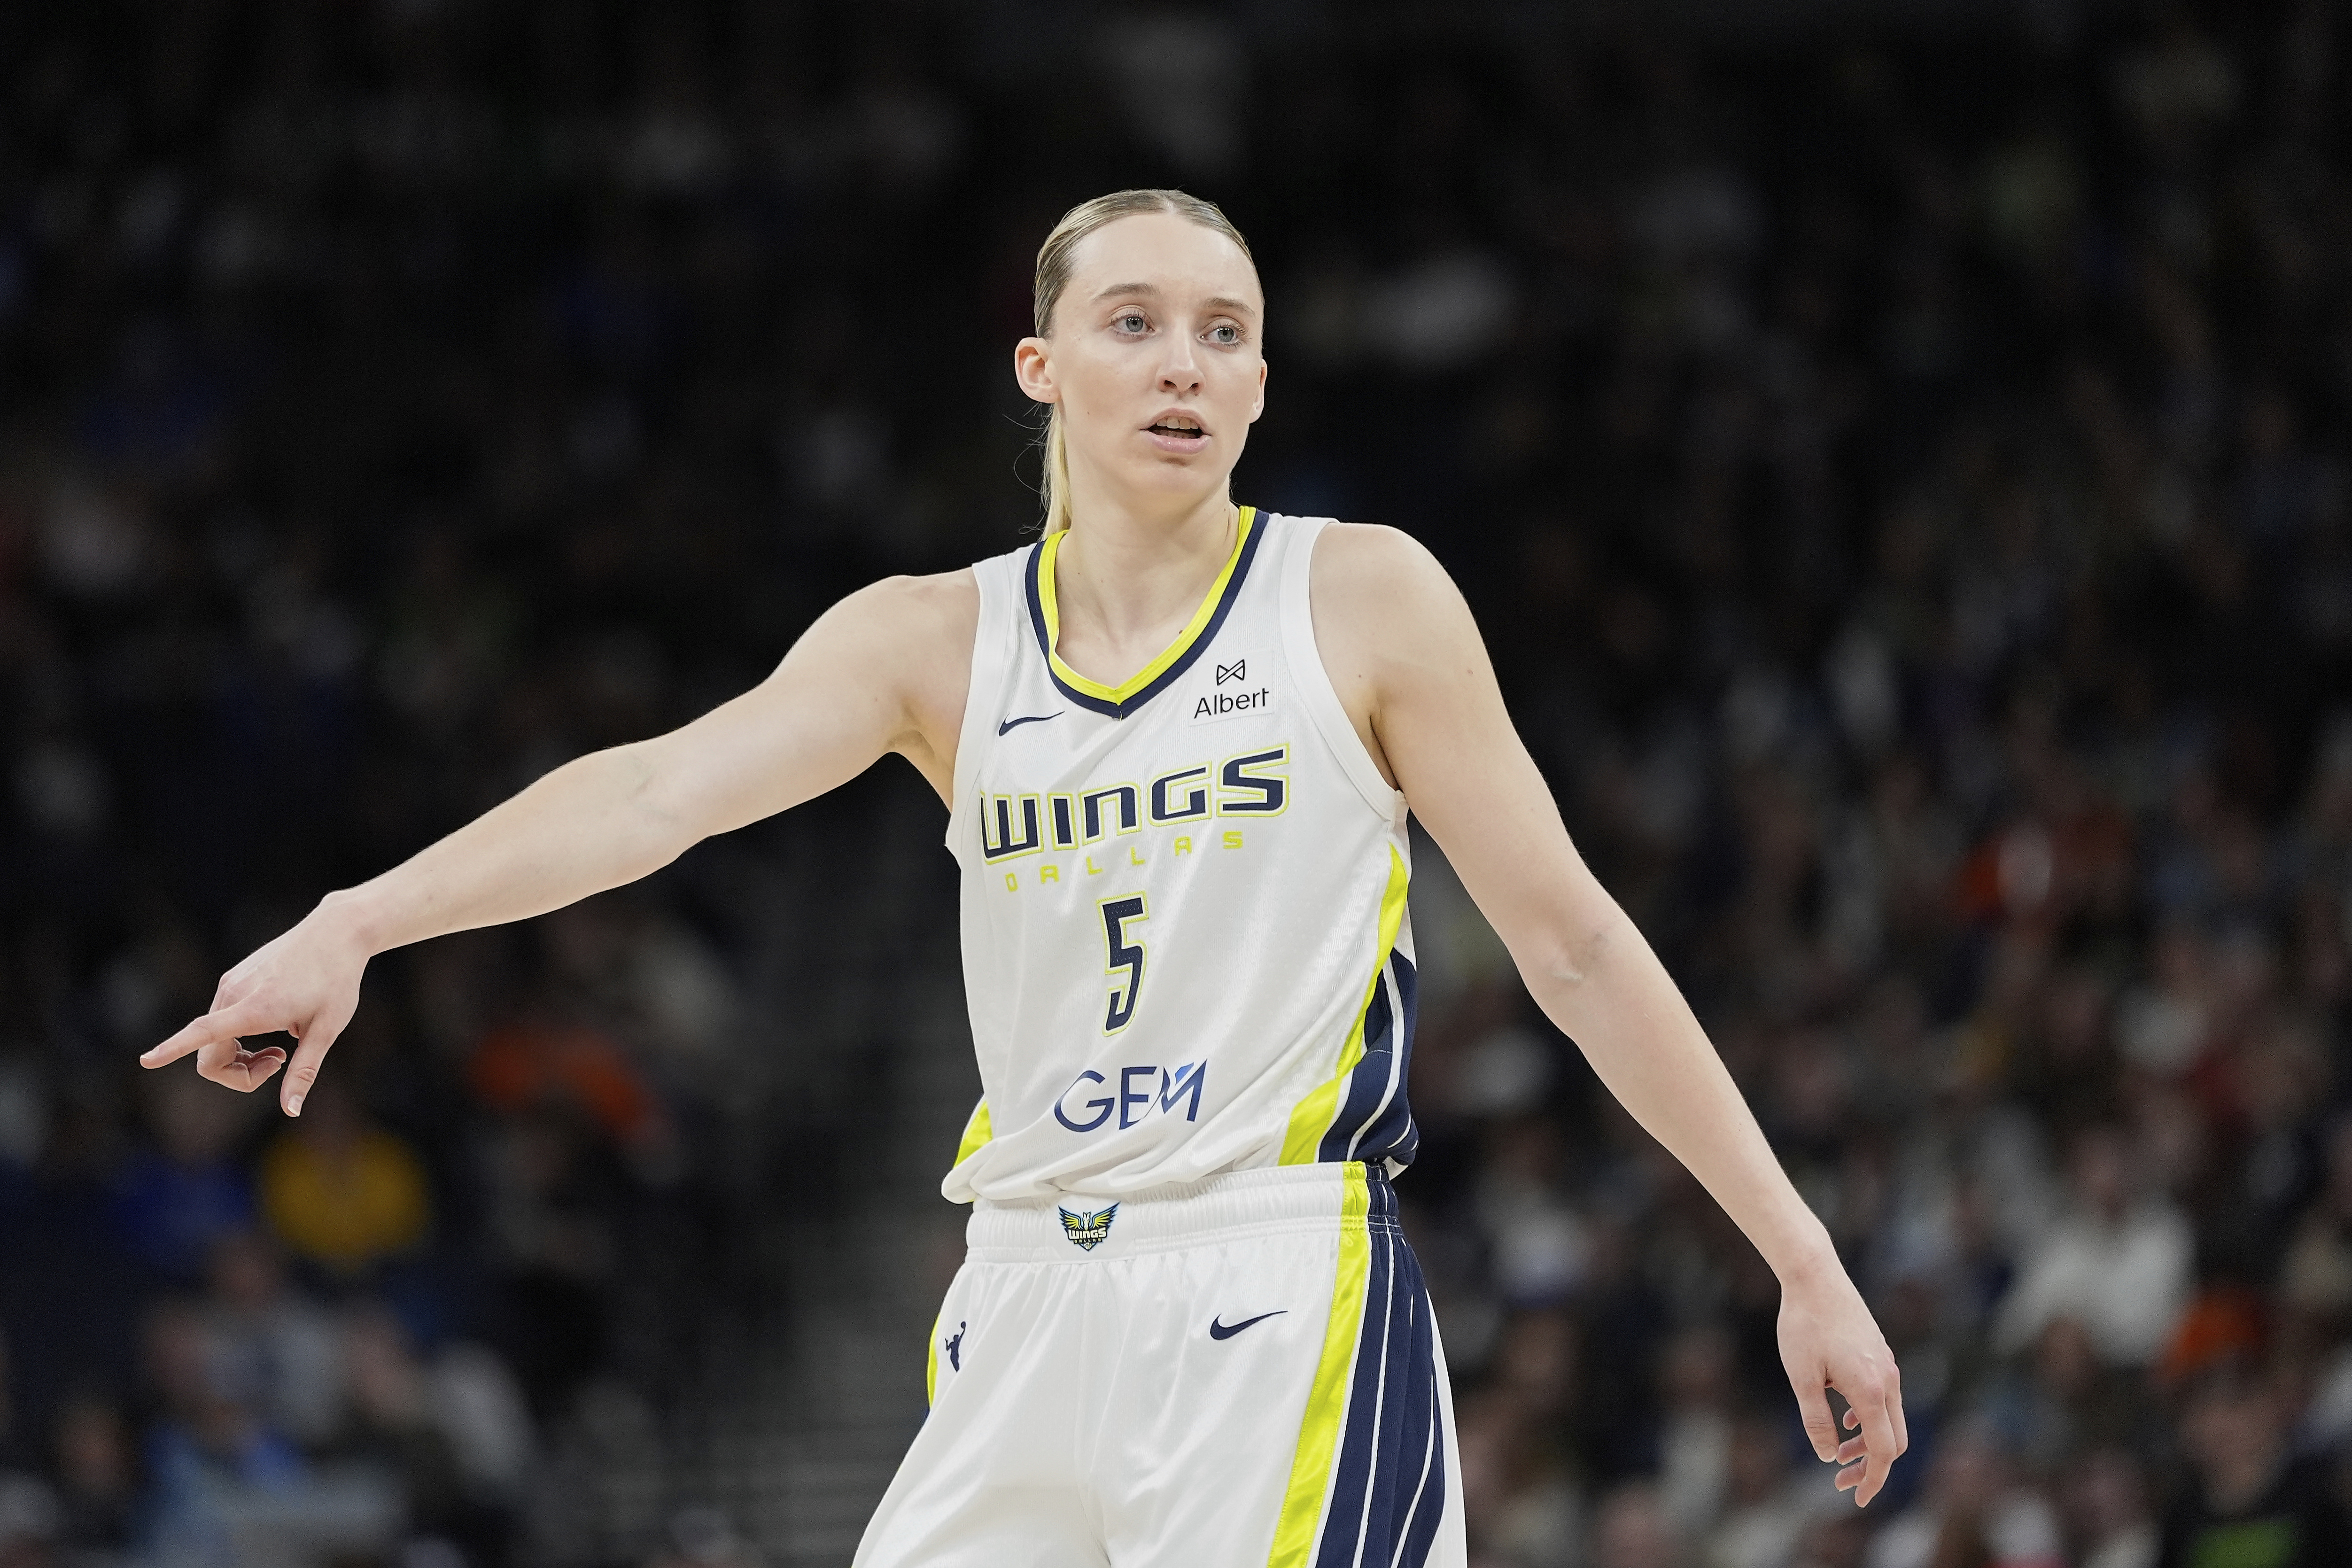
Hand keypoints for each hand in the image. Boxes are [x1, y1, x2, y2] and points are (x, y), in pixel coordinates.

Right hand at [139, 898, 370, 1115]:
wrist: (337, 930)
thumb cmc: (338, 980)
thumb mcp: (327, 1030)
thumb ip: (304, 1072)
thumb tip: (291, 1111)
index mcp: (255, 1007)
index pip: (202, 1032)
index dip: (172, 1048)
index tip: (146, 1060)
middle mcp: (233, 993)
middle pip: (209, 1054)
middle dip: (238, 1073)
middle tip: (281, 1061)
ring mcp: (230, 983)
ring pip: (214, 1039)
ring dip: (240, 1056)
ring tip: (281, 1047)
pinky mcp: (233, 978)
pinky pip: (221, 1020)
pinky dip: (239, 1035)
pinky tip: (277, 1023)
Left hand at [1778, 1255, 1907, 1506]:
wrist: (1815, 1276)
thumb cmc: (1803, 1325)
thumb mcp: (1802, 1377)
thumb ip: (1816, 1419)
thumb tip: (1826, 1455)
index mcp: (1871, 1390)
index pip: (1884, 1451)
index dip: (1872, 1479)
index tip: (1855, 1499)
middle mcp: (1888, 1380)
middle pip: (1894, 1440)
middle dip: (1871, 1465)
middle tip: (1839, 1480)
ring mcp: (1887, 1366)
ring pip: (1890, 1419)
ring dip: (1869, 1442)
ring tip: (1837, 1453)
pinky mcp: (1880, 1354)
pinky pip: (1885, 1398)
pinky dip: (1870, 1418)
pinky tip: (1846, 1419)